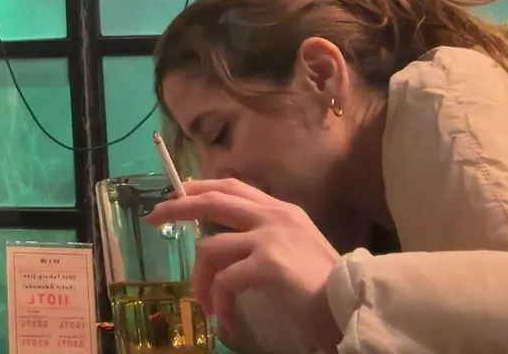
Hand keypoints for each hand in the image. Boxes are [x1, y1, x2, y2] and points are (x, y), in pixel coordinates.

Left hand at [144, 178, 342, 348]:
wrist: (353, 305)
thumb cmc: (326, 284)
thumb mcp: (296, 247)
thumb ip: (265, 236)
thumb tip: (227, 240)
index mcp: (281, 210)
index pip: (231, 186)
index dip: (199, 187)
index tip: (177, 193)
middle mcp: (274, 216)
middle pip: (212, 201)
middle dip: (177, 207)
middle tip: (153, 217)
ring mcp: (270, 238)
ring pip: (209, 248)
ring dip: (201, 281)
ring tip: (208, 306)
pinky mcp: (267, 264)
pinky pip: (225, 281)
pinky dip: (220, 303)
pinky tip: (227, 321)